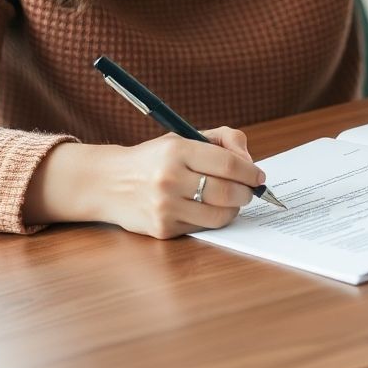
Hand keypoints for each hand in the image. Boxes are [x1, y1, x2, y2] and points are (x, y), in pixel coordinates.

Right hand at [96, 127, 266, 238]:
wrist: (109, 182)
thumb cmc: (155, 158)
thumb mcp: (183, 138)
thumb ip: (223, 140)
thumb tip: (250, 162)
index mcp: (176, 151)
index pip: (228, 164)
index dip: (250, 172)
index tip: (258, 176)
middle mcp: (169, 179)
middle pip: (227, 192)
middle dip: (246, 193)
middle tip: (248, 191)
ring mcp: (165, 207)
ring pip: (219, 215)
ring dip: (233, 209)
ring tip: (231, 200)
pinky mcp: (162, 229)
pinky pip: (202, 228)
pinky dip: (211, 219)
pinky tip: (205, 209)